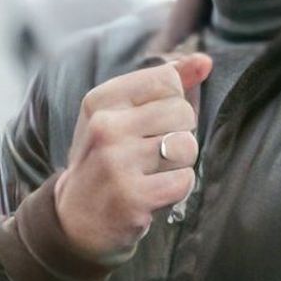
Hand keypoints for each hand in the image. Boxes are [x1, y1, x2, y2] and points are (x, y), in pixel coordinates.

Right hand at [55, 53, 212, 259]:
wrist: (76, 219)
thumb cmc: (107, 159)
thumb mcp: (121, 114)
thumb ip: (164, 83)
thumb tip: (205, 60)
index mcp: (101, 100)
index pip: (167, 80)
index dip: (170, 104)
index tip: (146, 125)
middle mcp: (105, 127)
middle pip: (182, 113)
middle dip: (177, 135)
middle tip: (150, 155)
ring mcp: (117, 162)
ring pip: (186, 147)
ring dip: (179, 164)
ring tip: (151, 173)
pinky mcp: (132, 197)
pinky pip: (184, 180)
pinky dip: (176, 189)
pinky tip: (152, 193)